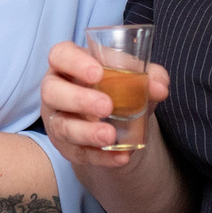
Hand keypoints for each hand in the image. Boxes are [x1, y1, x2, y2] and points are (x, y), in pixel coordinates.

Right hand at [39, 41, 168, 174]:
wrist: (117, 121)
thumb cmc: (117, 86)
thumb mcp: (133, 77)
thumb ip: (150, 76)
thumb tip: (159, 87)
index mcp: (68, 64)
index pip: (59, 56)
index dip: (74, 63)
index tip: (98, 73)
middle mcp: (56, 90)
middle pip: (52, 91)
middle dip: (78, 99)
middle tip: (107, 106)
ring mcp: (57, 120)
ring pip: (61, 126)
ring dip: (86, 132)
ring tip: (110, 136)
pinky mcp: (66, 146)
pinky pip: (79, 153)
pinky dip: (101, 157)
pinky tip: (120, 157)